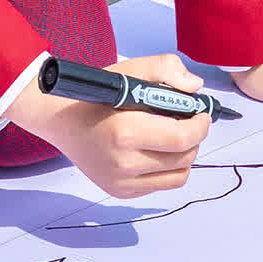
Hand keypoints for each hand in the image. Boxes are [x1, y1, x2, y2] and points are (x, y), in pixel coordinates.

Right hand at [11, 52, 209, 197]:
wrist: (60, 121)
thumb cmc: (96, 97)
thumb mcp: (129, 72)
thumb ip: (166, 69)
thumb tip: (195, 87)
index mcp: (125, 131)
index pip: (182, 138)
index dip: (200, 125)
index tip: (202, 114)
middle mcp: (123, 163)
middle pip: (184, 158)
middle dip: (195, 138)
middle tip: (189, 122)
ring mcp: (121, 182)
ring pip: (178, 176)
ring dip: (184, 155)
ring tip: (174, 137)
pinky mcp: (120, 192)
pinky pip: (161, 185)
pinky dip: (167, 169)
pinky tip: (156, 151)